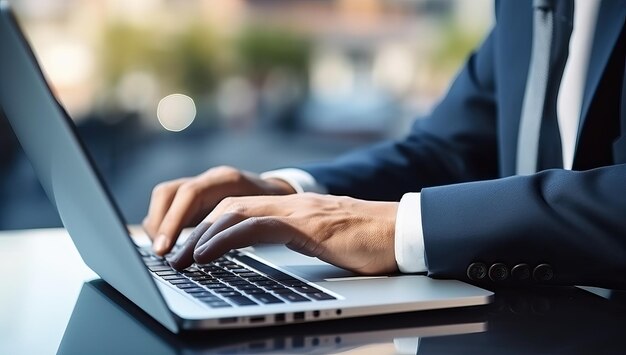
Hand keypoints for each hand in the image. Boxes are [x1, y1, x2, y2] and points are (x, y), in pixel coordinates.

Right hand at [143, 166, 294, 254]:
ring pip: (166, 197)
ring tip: (163, 252)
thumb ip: (257, 229)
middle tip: (161, 255)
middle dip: (162, 225)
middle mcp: (210, 180)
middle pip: (171, 193)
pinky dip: (165, 225)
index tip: (168, 249)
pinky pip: (170, 206)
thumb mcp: (274, 216)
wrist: (283, 193)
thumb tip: (235, 247)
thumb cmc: (281, 206)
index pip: (191, 194)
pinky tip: (170, 247)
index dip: (176, 221)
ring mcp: (201, 187)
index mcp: (228, 180)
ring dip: (160, 224)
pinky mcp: (196, 199)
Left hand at [167, 193, 398, 274]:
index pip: (239, 208)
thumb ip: (300, 236)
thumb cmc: (369, 241)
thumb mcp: (325, 238)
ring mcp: (297, 211)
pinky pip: (256, 226)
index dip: (208, 226)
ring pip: (235, 213)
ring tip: (181, 259)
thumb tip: (282, 247)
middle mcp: (290, 204)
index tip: (188, 248)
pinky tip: (207, 255)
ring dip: (202, 237)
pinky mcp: (306, 224)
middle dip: (195, 231)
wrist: (402, 231)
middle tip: (173, 257)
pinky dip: (225, 239)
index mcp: (292, 208)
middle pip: (228, 208)